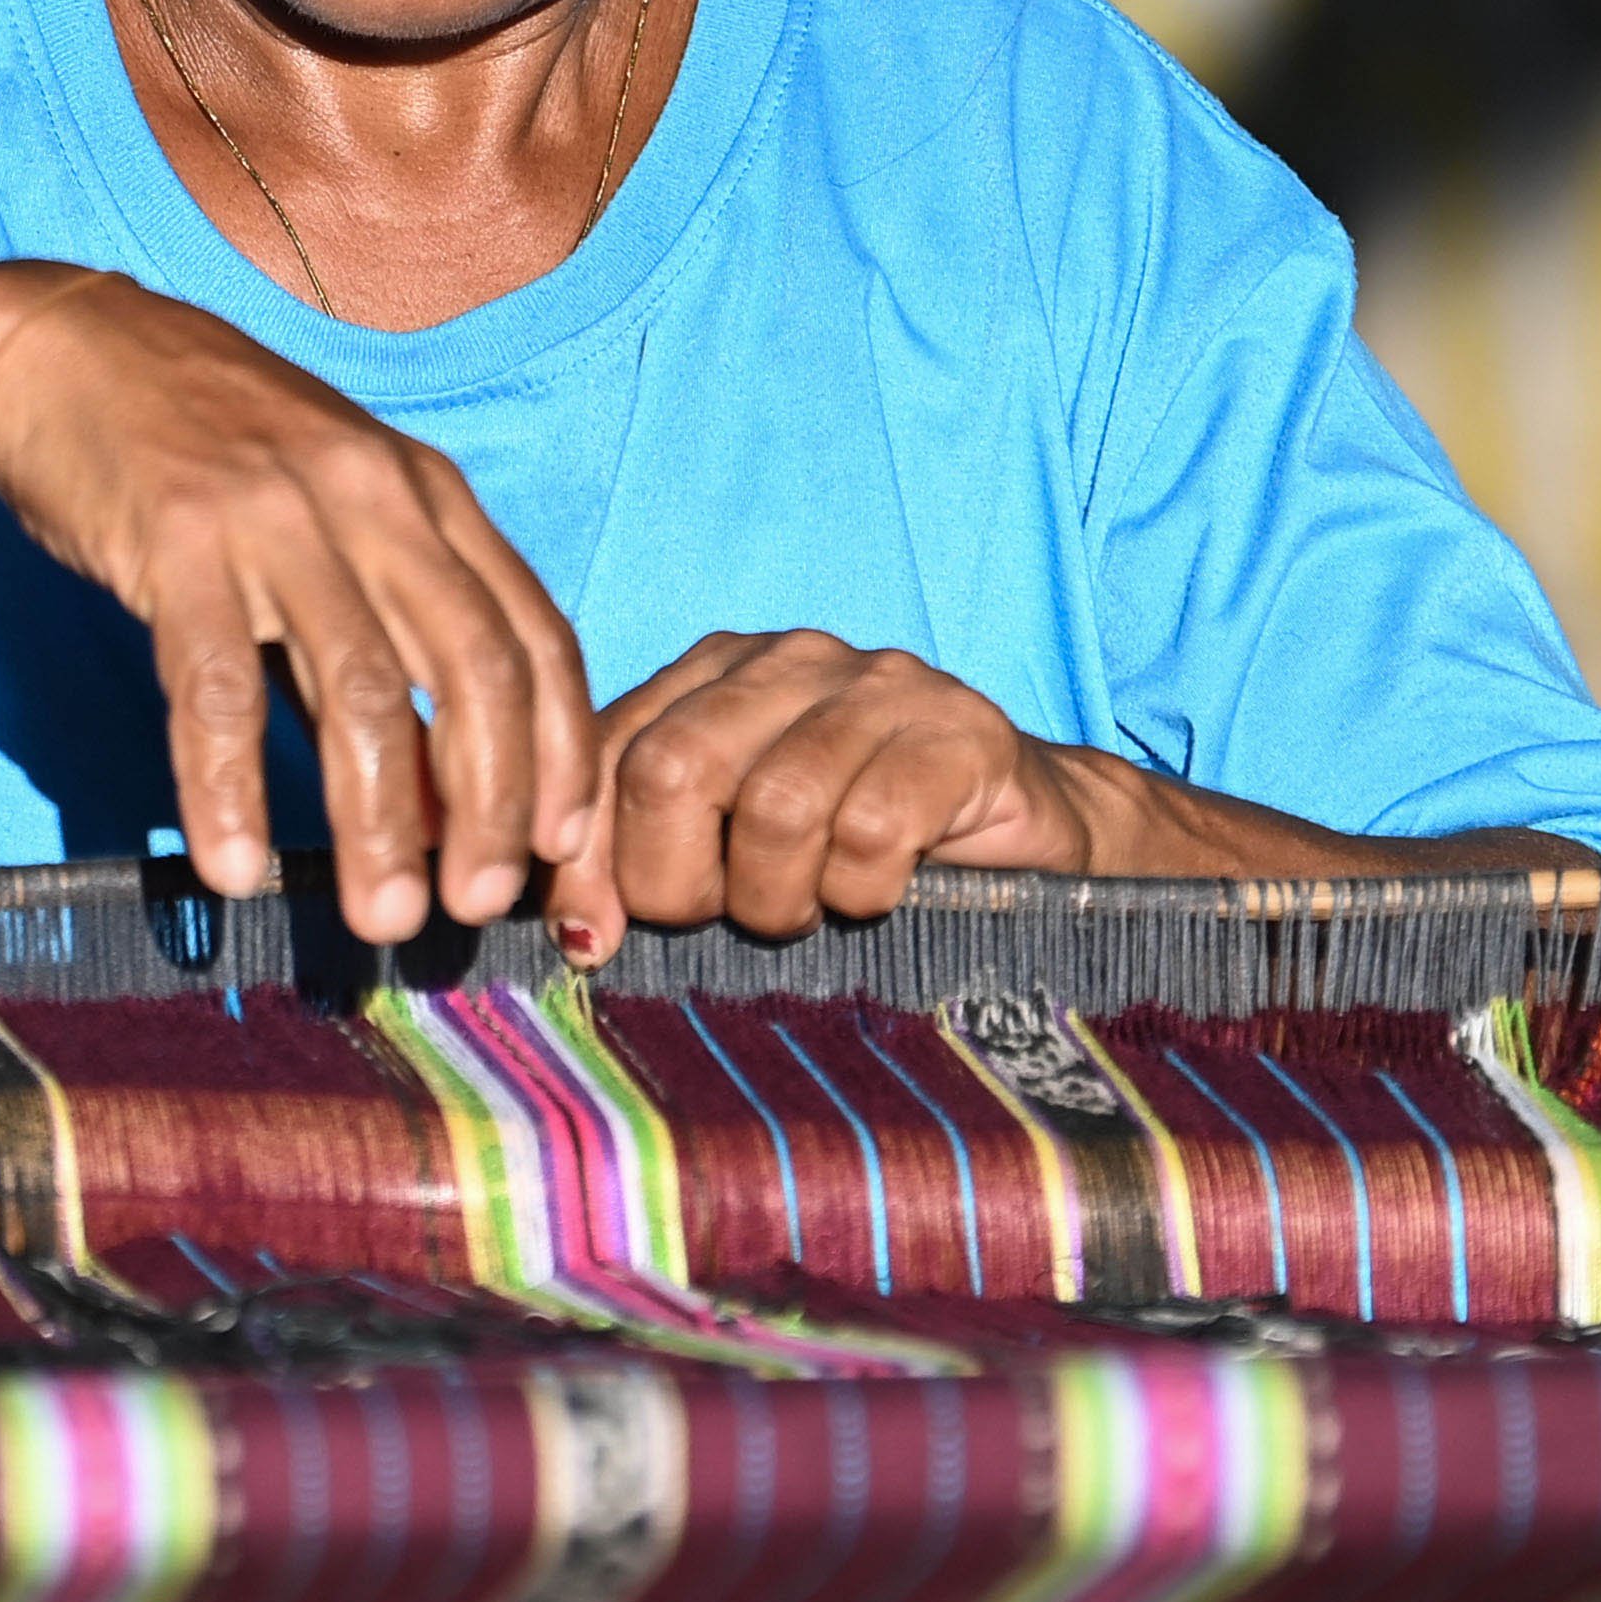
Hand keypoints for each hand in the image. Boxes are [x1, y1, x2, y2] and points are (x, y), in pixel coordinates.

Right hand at [0, 265, 593, 941]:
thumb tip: (432, 805)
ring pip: (363, 688)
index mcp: (428, 493)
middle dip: (491, 803)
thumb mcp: (327, 519)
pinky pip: (220, 684)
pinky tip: (234, 866)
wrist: (65, 351)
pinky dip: (231, 787)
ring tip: (383, 916)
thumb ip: (382, 646)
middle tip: (474, 904)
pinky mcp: (180, 538)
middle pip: (474, 667)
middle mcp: (373, 496)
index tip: (560, 845)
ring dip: (380, 819)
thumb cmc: (208, 454)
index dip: (558, 750)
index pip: (533, 632)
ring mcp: (280, 513)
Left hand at [556, 629, 1097, 960]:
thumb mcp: (737, 848)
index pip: (606, 752)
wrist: (1026, 835)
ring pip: (776, 807)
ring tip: (809, 909)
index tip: (592, 943)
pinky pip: (873, 832)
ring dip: (780, 898)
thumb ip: (645, 858)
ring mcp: (881, 684)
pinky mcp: (960, 733)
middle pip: (673, 769)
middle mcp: (790, 658)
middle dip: (679, 881)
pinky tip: (879, 892)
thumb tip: (574, 933)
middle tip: (725, 920)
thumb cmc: (859, 849)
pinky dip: (863, 892)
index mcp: (715, 672)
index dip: (585, 860)